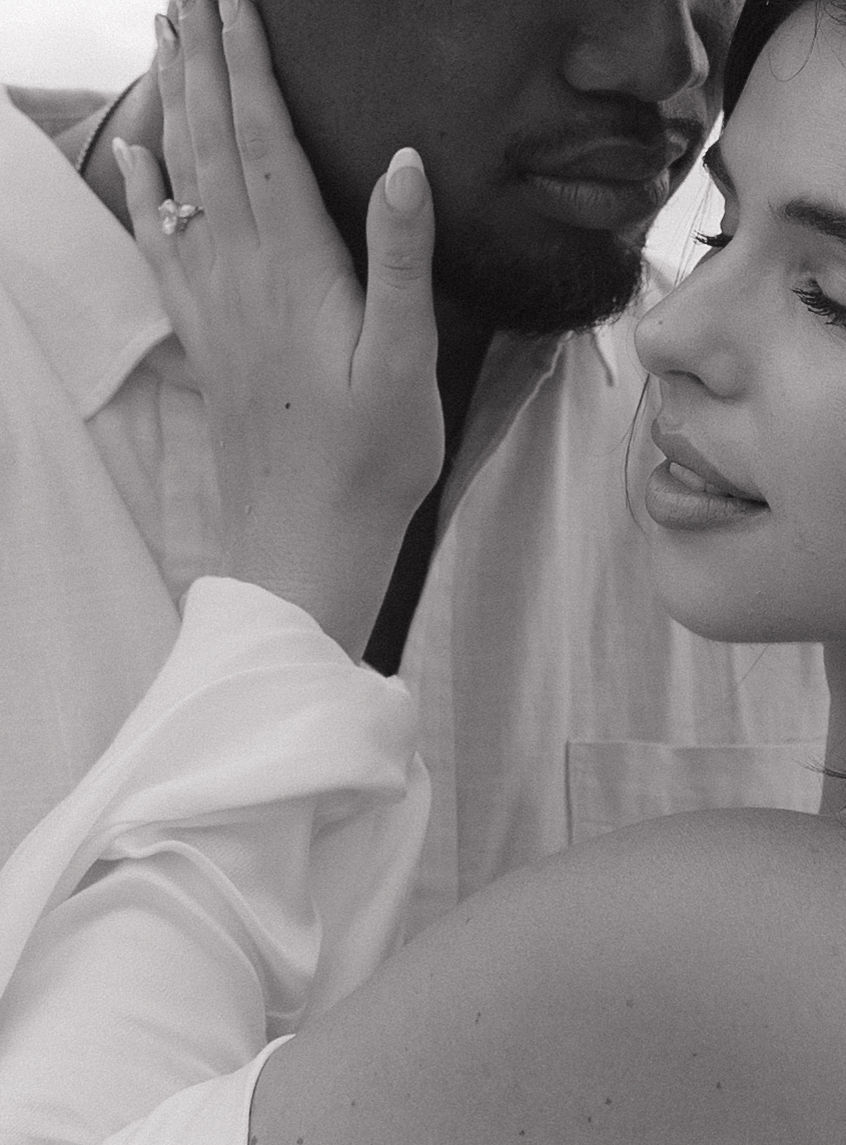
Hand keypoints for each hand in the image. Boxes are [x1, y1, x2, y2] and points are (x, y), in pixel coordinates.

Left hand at [113, 0, 440, 661]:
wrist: (305, 543)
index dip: (249, 66)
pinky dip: (144, 193)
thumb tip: (403, 161)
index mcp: (295, 272)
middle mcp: (242, 277)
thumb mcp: (405, 363)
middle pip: (211, 146)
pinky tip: (136, 157)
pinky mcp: (206, 340)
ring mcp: (215, 308)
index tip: (236, 0)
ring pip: (182, 184)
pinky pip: (163, 248)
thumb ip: (400, 260)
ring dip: (172, 104)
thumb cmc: (371, 461)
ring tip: (167, 39)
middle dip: (203, 60)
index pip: (262, 143)